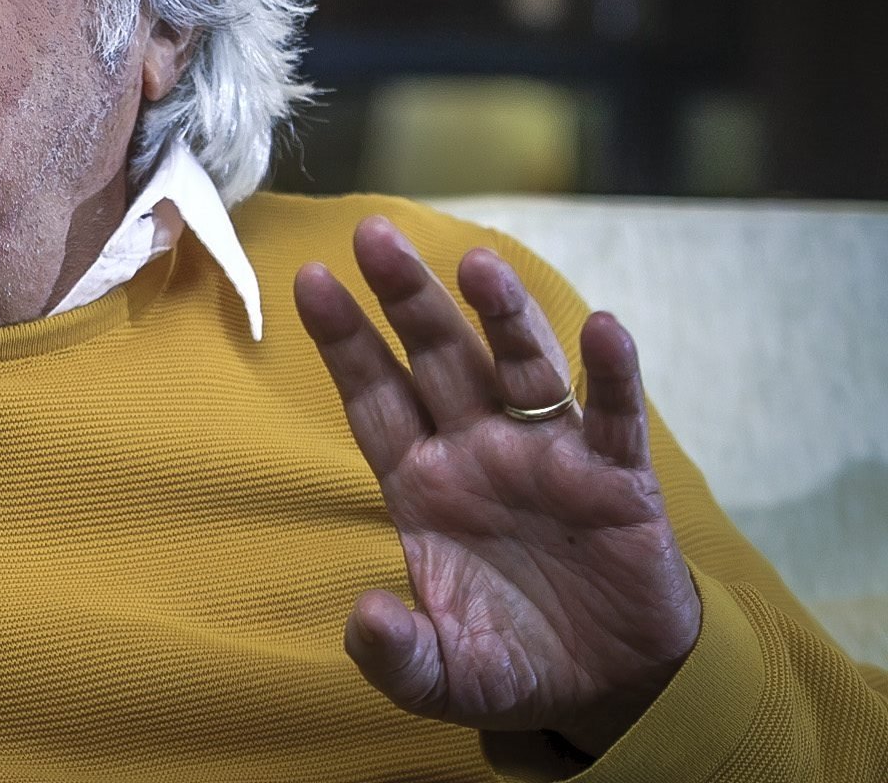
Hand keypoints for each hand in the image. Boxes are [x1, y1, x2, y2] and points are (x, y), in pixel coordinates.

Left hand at [292, 215, 700, 756]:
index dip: (343, 340)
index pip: (373, 397)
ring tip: (478, 265)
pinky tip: (602, 329)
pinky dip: (610, 374)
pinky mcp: (617, 479)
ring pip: (520, 368)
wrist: (605, 689)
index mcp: (421, 483)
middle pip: (437, 359)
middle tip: (373, 235)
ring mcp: (547, 457)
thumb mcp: (440, 676)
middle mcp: (477, 452)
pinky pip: (613, 417)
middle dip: (406, 298)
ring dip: (503, 316)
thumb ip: (394, 654)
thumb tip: (363, 617)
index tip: (307, 279)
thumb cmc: (509, 663)